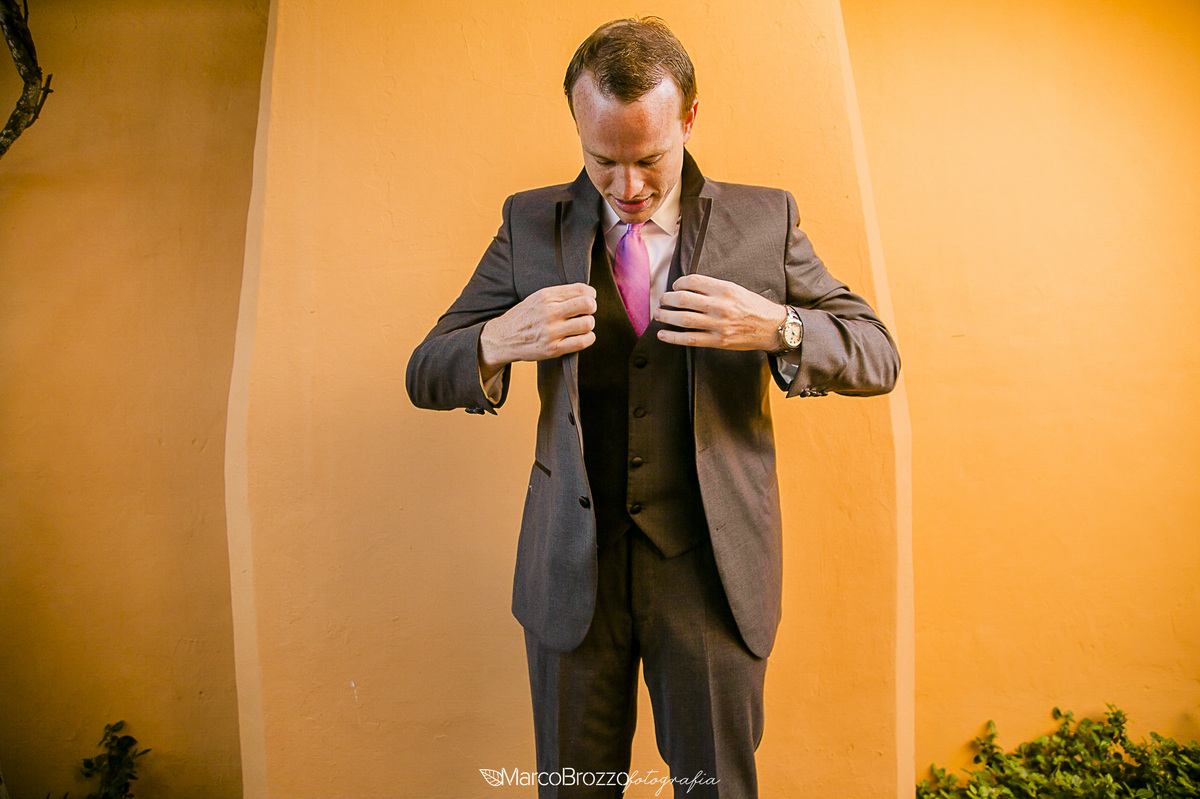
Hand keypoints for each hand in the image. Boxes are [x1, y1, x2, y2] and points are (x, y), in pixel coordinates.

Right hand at [479, 283, 596, 379]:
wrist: (503, 338)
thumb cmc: (524, 317)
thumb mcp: (537, 298)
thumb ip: (559, 294)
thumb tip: (587, 293)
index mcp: (546, 296)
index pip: (580, 289)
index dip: (590, 293)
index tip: (589, 298)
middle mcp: (549, 312)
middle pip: (587, 305)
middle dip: (592, 307)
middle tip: (587, 311)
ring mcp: (551, 332)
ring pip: (587, 323)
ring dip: (589, 324)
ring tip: (582, 325)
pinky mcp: (553, 349)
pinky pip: (582, 342)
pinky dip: (588, 338)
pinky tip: (583, 336)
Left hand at [654, 274, 786, 350]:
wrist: (772, 327)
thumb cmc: (754, 307)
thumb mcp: (737, 290)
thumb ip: (714, 289)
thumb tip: (689, 288)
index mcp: (725, 289)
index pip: (694, 281)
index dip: (679, 282)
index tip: (675, 286)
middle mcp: (720, 306)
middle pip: (684, 299)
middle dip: (668, 299)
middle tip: (662, 299)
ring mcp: (718, 325)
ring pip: (684, 319)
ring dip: (666, 316)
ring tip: (658, 314)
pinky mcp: (718, 341)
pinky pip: (690, 339)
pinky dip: (673, 337)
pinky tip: (663, 334)